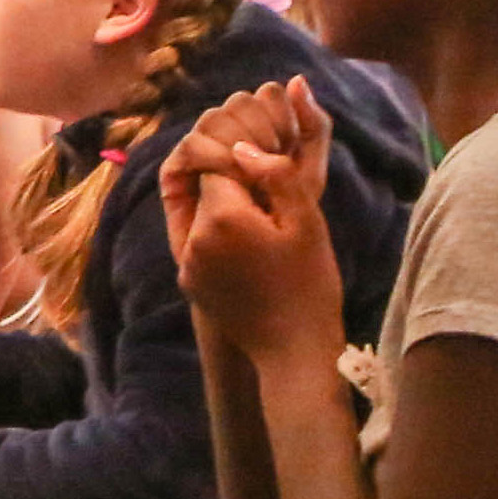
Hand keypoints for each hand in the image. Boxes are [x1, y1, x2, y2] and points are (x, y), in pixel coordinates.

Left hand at [166, 79, 342, 358]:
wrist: (294, 351)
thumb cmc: (310, 284)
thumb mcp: (307, 220)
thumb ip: (276, 173)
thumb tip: (243, 147)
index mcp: (222, 217)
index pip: (220, 159)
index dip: (245, 152)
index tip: (270, 158)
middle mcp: (194, 239)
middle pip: (205, 183)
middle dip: (233, 175)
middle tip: (267, 183)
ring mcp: (187, 263)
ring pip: (200, 210)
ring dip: (225, 202)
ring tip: (263, 214)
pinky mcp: (189, 281)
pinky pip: (198, 238)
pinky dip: (218, 229)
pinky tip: (251, 240)